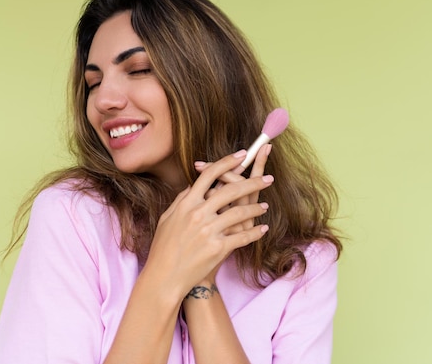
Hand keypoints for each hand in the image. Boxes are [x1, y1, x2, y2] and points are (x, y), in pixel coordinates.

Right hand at [143, 151, 271, 298]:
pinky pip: (243, 236)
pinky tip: (263, 229)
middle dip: (253, 182)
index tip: (242, 156)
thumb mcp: (168, 218)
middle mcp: (198, 214)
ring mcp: (209, 231)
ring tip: (265, 207)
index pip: (209, 175)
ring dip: (257, 208)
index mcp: (186, 204)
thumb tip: (194, 185)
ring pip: (241, 212)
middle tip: (267, 179)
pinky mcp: (218, 248)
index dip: (227, 162)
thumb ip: (182, 200)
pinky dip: (255, 232)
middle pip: (231, 190)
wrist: (165, 277)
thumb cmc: (164, 248)